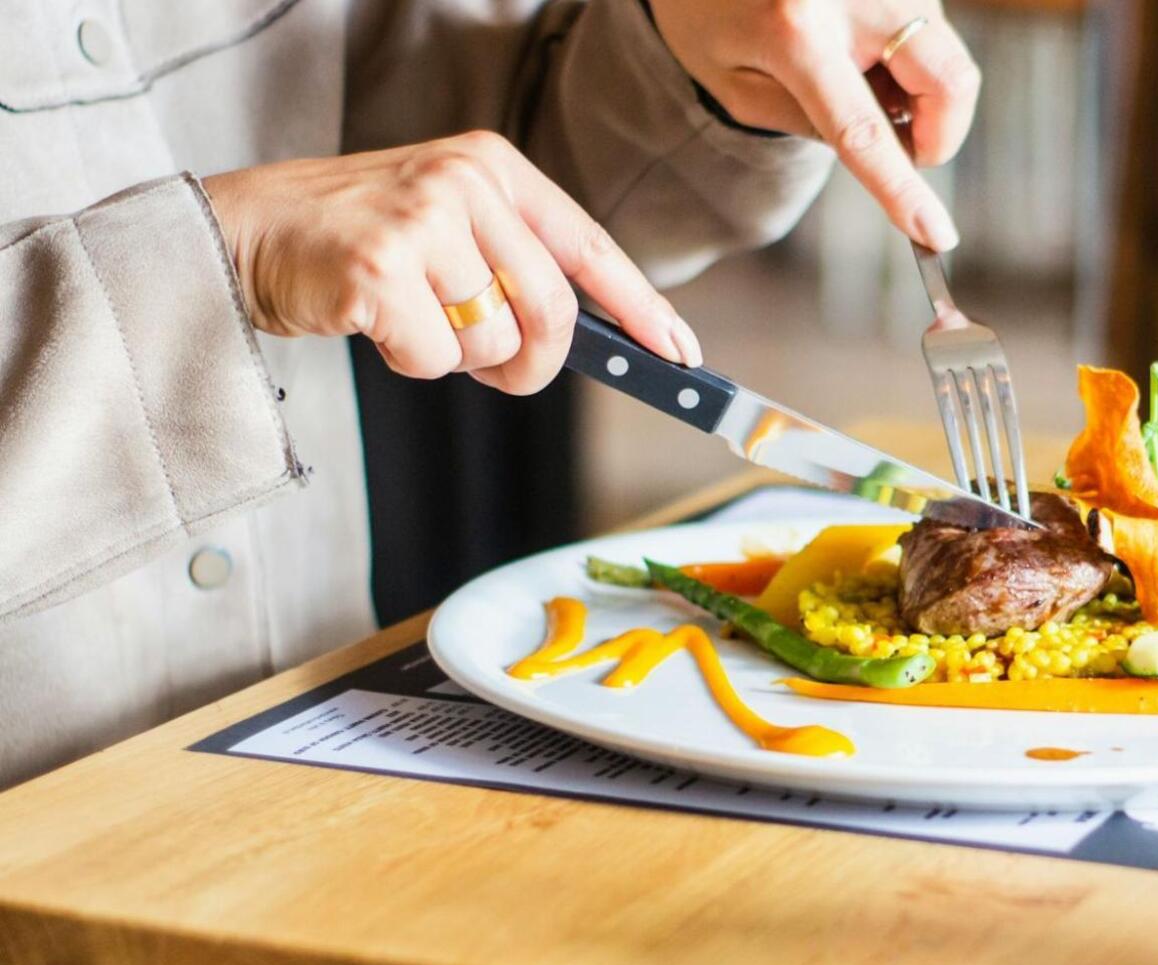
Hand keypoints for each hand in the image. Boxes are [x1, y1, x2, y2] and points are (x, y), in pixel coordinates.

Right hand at [202, 131, 698, 394]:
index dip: (642, 308)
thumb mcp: (451, 228)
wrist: (245, 231)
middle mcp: (465, 182)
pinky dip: (413, 362)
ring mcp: (422, 220)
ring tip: (415, 319)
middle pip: (554, 309)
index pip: (591, 247)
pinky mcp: (380, 267)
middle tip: (505, 373)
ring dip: (461, 357)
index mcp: (494, 167)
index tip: (679, 354)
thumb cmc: (357, 241)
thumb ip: (518, 266)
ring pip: (496, 340)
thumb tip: (599, 340)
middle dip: (537, 361)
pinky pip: (437, 357)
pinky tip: (377, 323)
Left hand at [647, 0, 977, 250]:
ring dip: (918, 89)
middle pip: (949, 80)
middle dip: (942, 132)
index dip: (903, 189)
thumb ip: (811, 125)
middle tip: (906, 146)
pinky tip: (862, 47)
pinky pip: (932, 28)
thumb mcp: (737, 88)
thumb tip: (893, 152)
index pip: (864, 130)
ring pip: (947, 55)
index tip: (937, 236)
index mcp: (796, 31)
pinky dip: (909, 58)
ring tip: (855, 75)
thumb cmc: (707, 14)